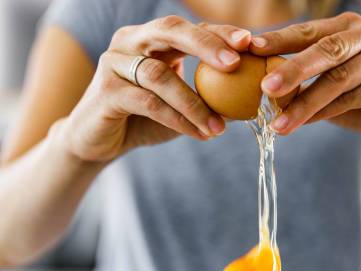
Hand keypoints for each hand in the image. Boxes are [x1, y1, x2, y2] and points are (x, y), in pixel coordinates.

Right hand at [63, 15, 251, 161]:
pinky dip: (177, 118)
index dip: (219, 33)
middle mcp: (130, 42)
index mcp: (151, 39)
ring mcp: (114, 64)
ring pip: (160, 76)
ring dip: (195, 103)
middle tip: (235, 64)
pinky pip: (148, 102)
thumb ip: (208, 96)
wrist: (99, 143)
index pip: (190, 28)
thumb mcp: (180, 104)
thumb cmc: (144, 119)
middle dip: (206, 45)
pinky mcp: (106, 91)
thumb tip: (251, 99)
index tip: (250, 43)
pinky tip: (198, 133)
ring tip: (219, 128)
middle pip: (170, 31)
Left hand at [250, 12, 360, 148]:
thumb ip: (308, 81)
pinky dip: (325, 113)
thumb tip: (264, 88)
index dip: (279, 40)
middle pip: (326, 49)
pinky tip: (304, 123)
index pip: (311, 31)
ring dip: (304, 102)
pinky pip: (353, 99)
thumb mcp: (335, 86)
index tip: (249, 48)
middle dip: (291, 69)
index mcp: (353, 26)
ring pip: (338, 79)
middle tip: (264, 87)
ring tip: (278, 122)